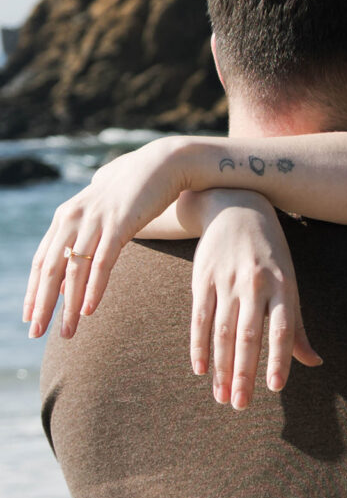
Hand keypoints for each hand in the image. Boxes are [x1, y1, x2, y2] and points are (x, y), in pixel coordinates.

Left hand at [23, 136, 190, 338]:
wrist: (164, 164)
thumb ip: (86, 233)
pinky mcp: (119, 223)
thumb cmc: (135, 190)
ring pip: (74, 270)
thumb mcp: (103, 211)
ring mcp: (96, 220)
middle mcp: (74, 218)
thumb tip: (76, 262)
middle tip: (36, 333)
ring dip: (68, 305)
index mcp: (66, 216)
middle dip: (42, 304)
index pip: (42, 260)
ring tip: (67, 332)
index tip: (31, 317)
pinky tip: (89, 309)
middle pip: (51, 269)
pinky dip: (93, 288)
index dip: (34, 291)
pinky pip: (102, 262)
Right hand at [185, 190, 321, 409]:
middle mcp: (255, 284)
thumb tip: (314, 361)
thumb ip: (297, 325)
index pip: (282, 328)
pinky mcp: (203, 279)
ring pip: (223, 332)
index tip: (275, 387)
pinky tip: (201, 369)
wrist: (237, 206)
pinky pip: (199, 318)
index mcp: (283, 284)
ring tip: (222, 396)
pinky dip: (199, 346)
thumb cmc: (270, 253)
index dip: (279, 358)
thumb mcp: (290, 282)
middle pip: (249, 335)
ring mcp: (227, 281)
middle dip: (244, 372)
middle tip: (241, 405)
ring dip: (222, 367)